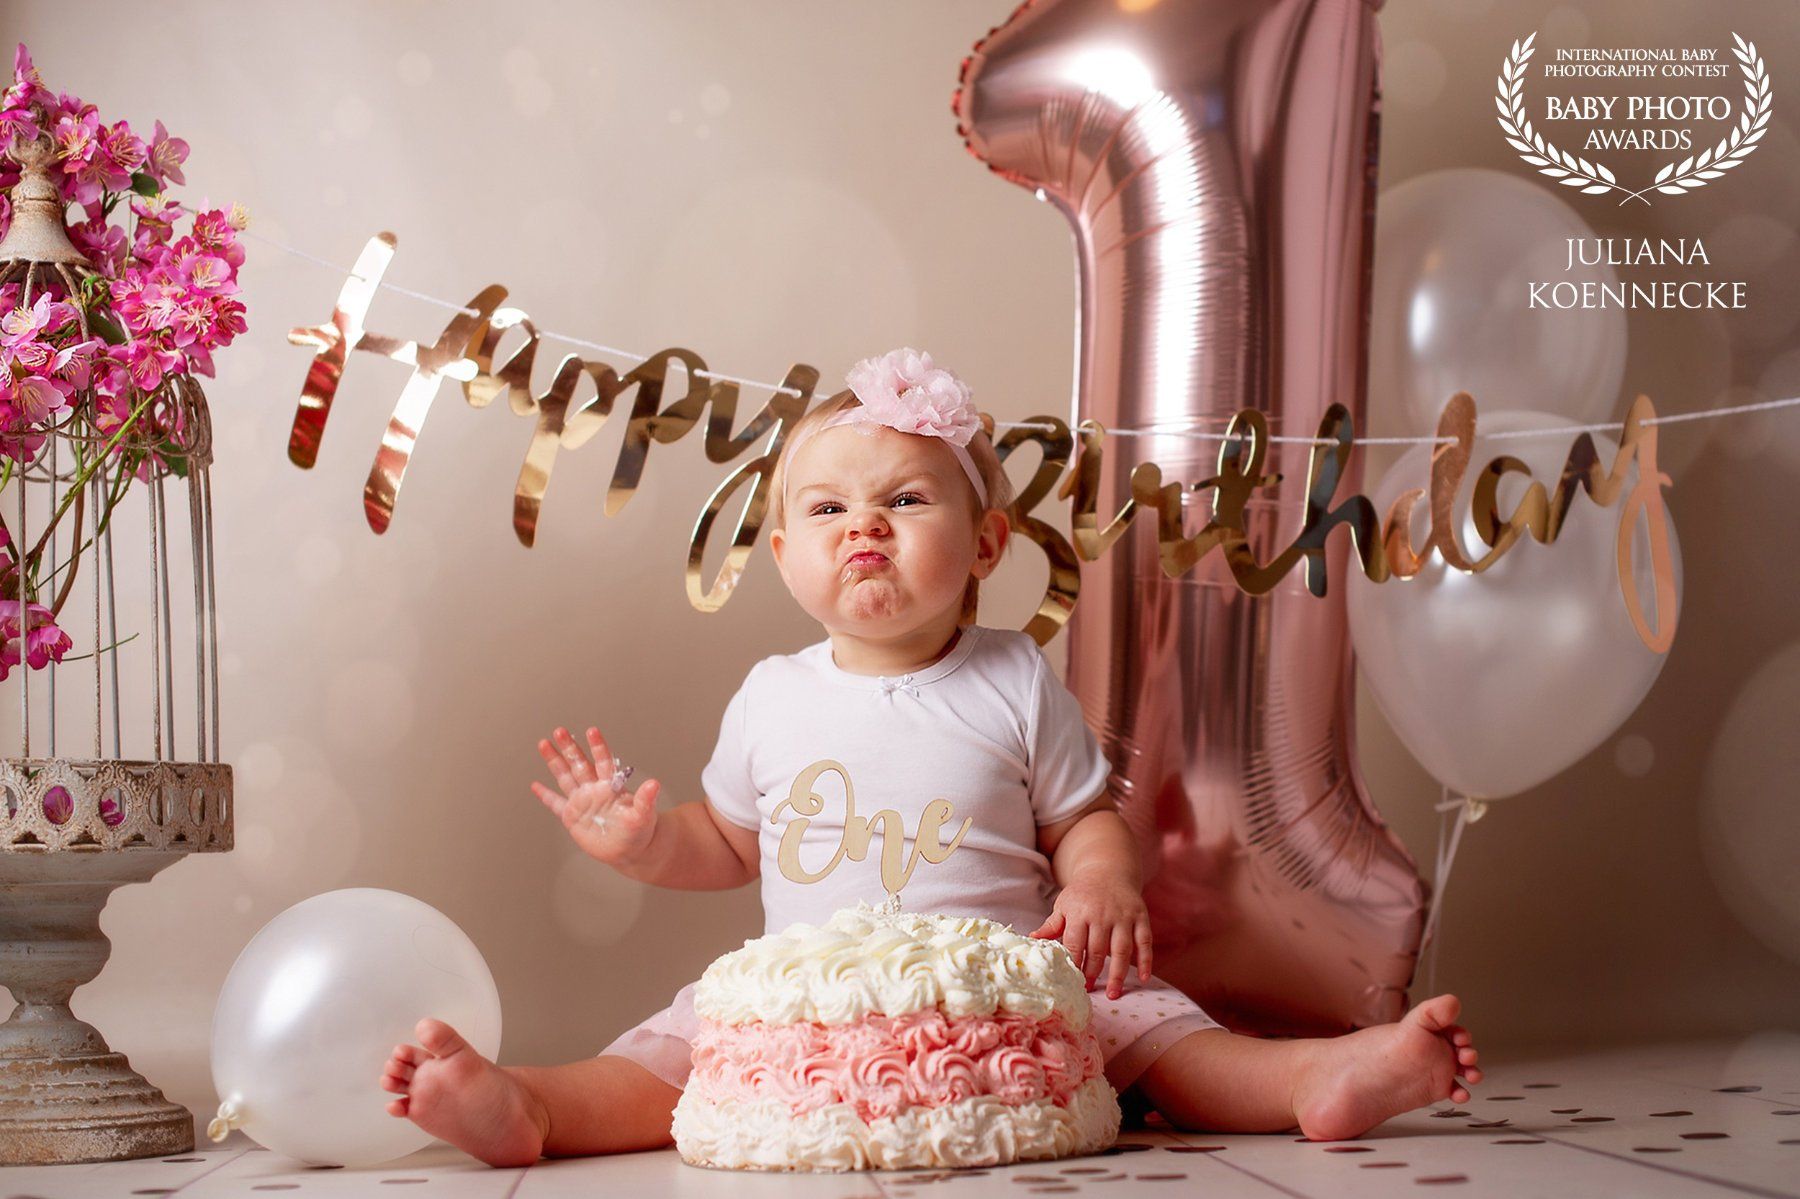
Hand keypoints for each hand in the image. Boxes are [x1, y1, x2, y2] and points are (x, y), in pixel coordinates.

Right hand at [532, 726, 659, 865]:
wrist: (632, 850)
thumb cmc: (641, 830)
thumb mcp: (644, 815)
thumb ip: (646, 799)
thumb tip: (654, 784)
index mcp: (611, 787)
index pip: (603, 762)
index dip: (598, 747)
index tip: (592, 731)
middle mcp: (594, 790)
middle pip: (579, 764)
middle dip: (569, 747)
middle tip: (559, 730)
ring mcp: (582, 802)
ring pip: (565, 777)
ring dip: (554, 761)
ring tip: (544, 743)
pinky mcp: (572, 818)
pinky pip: (556, 804)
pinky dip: (546, 796)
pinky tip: (536, 785)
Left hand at [1028, 872, 1152, 1000]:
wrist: (1108, 870)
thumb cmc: (1082, 893)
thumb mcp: (1064, 905)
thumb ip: (1052, 925)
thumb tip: (1032, 939)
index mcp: (1080, 912)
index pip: (1075, 943)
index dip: (1074, 964)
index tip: (1073, 982)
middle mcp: (1103, 914)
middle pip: (1098, 949)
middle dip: (1093, 972)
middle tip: (1090, 990)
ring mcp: (1123, 916)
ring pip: (1122, 949)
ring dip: (1118, 974)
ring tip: (1113, 994)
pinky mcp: (1140, 917)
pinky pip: (1145, 941)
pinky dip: (1146, 961)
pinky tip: (1143, 978)